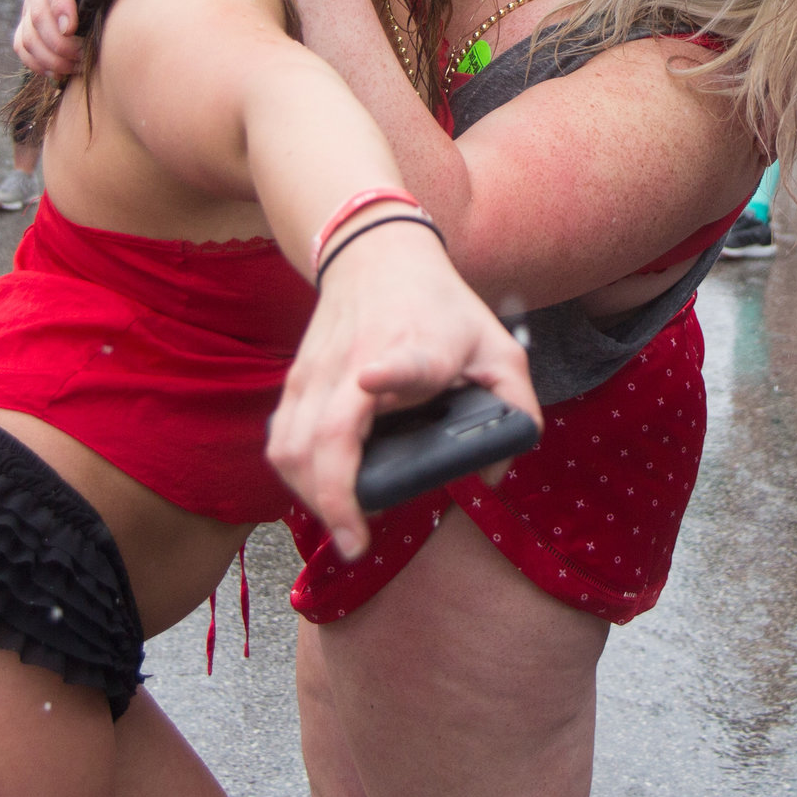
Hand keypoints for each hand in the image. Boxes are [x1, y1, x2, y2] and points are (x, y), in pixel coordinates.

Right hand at [15, 0, 92, 72]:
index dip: (59, 4)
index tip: (71, 28)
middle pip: (38, 12)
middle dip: (60, 42)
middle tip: (84, 56)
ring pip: (28, 34)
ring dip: (51, 56)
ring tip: (77, 65)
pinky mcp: (30, 18)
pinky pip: (22, 45)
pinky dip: (37, 62)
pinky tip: (59, 71)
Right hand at [265, 223, 538, 559]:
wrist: (378, 254)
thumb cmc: (443, 308)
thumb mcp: (499, 348)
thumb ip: (517, 410)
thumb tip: (492, 476)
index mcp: (417, 351)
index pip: (403, 362)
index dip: (390, 373)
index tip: (373, 379)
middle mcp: (357, 364)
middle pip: (323, 437)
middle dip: (333, 500)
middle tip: (356, 542)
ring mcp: (317, 373)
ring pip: (291, 447)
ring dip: (309, 496)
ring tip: (342, 524)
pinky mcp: (294, 381)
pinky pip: (279, 441)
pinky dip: (293, 476)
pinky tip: (317, 494)